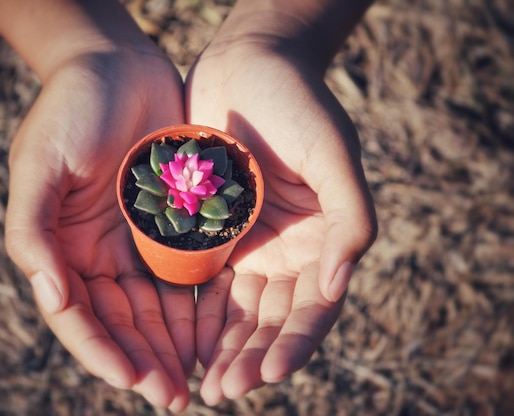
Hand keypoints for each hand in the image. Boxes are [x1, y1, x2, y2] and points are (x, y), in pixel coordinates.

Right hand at [4, 46, 194, 410]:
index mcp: (58, 247)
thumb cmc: (71, 107)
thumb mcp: (40, 163)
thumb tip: (50, 297)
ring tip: (197, 379)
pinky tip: (213, 332)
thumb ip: (32, 232)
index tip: (133, 380)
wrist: (116, 64)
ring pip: (153, 308)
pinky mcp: (168, 225)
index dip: (102, 350)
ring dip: (172, 345)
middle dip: (145, 360)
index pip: (78, 314)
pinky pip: (182, 275)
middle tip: (174, 396)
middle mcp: (94, 252)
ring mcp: (132, 241)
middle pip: (120, 321)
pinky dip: (194, 307)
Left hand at [186, 18, 376, 403]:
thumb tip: (336, 288)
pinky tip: (180, 340)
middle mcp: (286, 252)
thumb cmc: (299, 105)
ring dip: (220, 347)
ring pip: (235, 311)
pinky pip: (202, 282)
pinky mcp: (210, 232)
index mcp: (323, 241)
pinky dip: (194, 314)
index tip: (267, 374)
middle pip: (270, 320)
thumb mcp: (334, 156)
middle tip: (222, 390)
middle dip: (249, 356)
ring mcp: (247, 245)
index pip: (312, 308)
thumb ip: (350, 221)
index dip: (294, 344)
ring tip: (200, 381)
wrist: (250, 65)